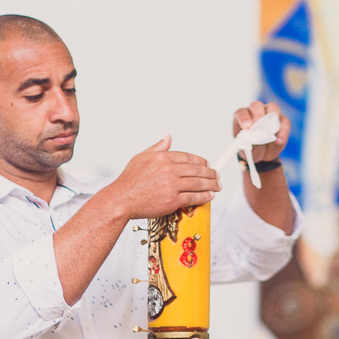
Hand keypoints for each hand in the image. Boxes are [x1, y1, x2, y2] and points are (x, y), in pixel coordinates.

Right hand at [106, 136, 221, 218]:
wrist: (121, 200)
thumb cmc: (128, 181)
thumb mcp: (140, 158)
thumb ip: (157, 148)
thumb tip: (168, 138)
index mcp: (162, 157)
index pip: (188, 157)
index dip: (201, 161)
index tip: (207, 164)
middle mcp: (168, 170)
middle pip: (196, 169)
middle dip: (210, 172)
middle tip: (217, 175)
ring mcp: (171, 185)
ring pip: (198, 183)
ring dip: (211, 184)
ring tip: (217, 185)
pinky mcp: (172, 200)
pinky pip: (193, 197)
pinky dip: (204, 196)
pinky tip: (210, 196)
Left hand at [233, 101, 290, 163]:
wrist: (262, 154)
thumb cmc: (251, 148)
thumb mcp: (246, 148)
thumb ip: (248, 142)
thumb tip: (252, 139)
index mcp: (242, 117)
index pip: (241, 113)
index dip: (243, 118)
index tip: (246, 127)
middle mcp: (255, 112)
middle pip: (256, 105)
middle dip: (257, 114)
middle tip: (258, 126)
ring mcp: (269, 114)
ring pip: (272, 107)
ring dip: (272, 116)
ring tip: (271, 131)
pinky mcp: (281, 121)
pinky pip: (284, 121)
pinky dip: (283, 131)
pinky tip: (279, 141)